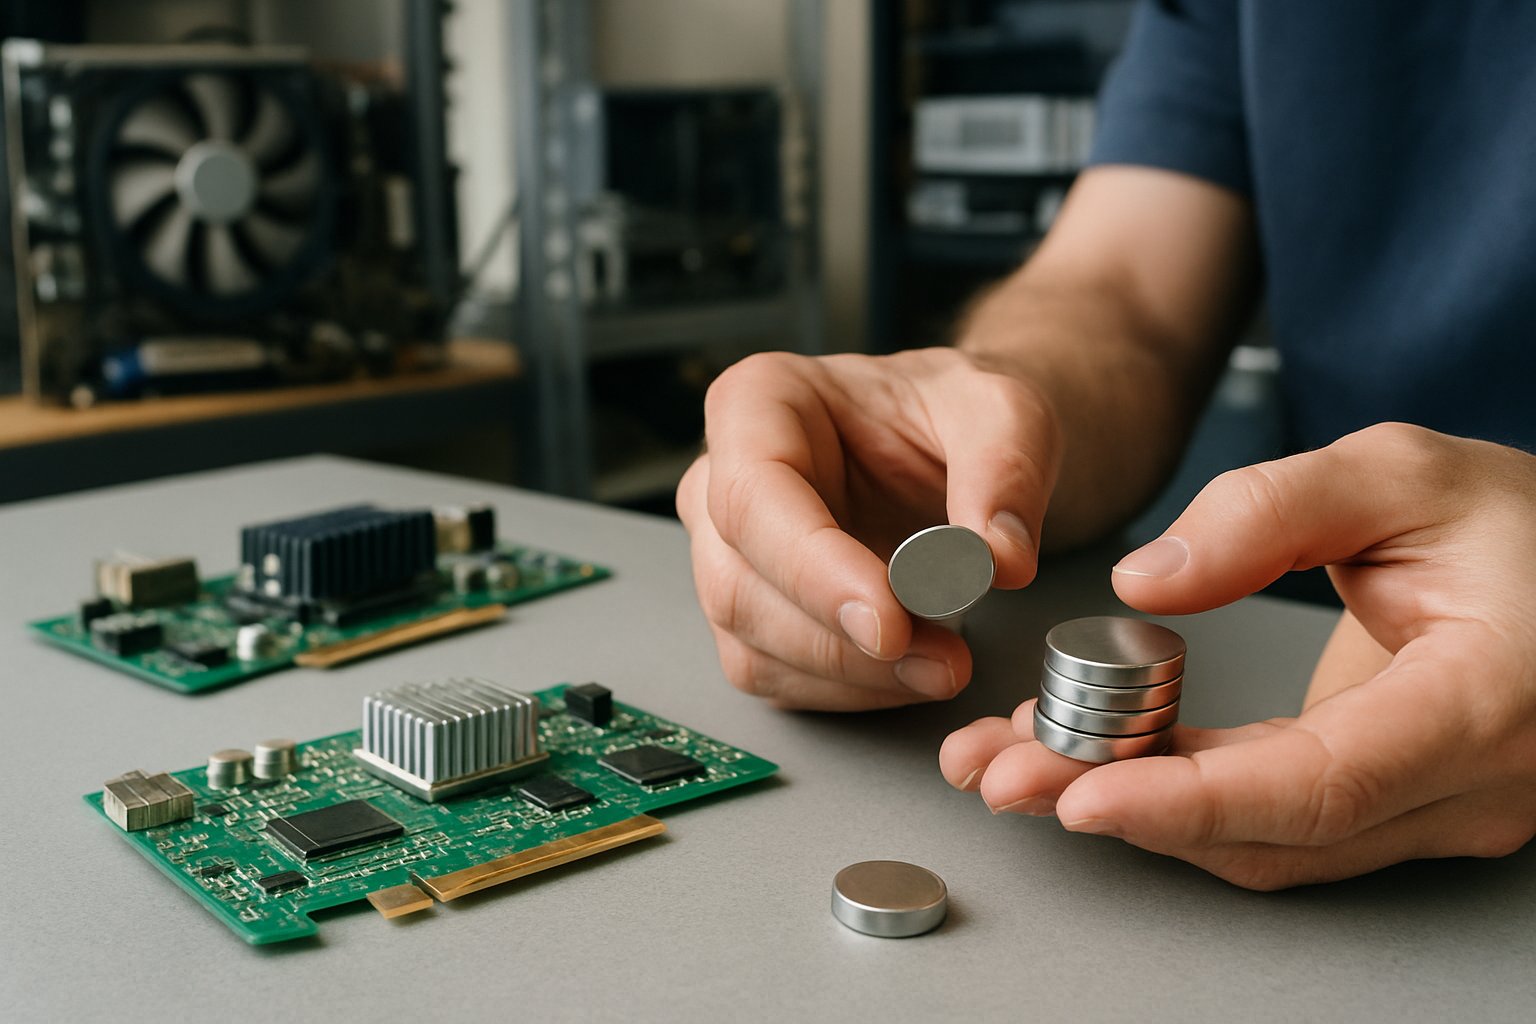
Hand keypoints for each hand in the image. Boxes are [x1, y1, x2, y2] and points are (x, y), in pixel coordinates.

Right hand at [677, 348, 1058, 709]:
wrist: (963, 445)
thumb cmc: (957, 412)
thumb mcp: (1006, 410)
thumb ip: (1006, 473)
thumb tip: (1000, 560)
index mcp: (759, 403)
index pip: (752, 496)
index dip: (812, 569)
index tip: (889, 620)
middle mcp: (722, 480)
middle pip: (740, 584)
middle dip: (843, 641)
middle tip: (942, 659)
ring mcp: (731, 554)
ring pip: (753, 644)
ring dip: (853, 676)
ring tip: (944, 665)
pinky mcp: (755, 616)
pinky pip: (778, 678)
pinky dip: (851, 692)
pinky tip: (913, 673)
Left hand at [940, 423, 1535, 888]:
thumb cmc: (1516, 523)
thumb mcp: (1402, 472)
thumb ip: (1275, 510)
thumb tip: (1149, 580)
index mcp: (1483, 703)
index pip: (1322, 782)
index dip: (1192, 798)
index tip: (1084, 792)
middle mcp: (1463, 785)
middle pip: (1270, 832)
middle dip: (1121, 806)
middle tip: (1000, 771)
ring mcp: (1429, 808)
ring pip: (1262, 842)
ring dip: (1131, 807)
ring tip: (1014, 759)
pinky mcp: (1386, 803)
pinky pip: (1270, 818)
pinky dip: (1174, 794)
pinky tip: (1090, 755)